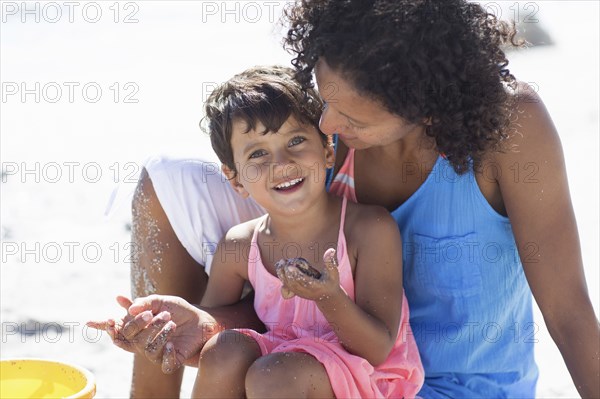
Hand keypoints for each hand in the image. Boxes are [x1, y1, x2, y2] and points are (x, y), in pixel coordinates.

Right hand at [87, 295, 207, 373]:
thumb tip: (128, 309)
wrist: (201, 320)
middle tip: (153, 314)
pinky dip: (167, 353)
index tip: (102, 321)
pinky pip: (164, 364)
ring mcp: (155, 353)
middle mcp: (143, 342)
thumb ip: (145, 303)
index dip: (107, 328)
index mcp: (138, 327)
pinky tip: (172, 344)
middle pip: (130, 338)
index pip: (117, 330)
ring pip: (147, 349)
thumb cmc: (179, 311)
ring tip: (171, 322)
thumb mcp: (162, 301)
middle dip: (140, 324)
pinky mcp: (170, 361)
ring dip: (158, 333)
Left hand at [276, 248, 341, 301]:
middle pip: (294, 284)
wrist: (327, 296)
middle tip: (283, 261)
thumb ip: (330, 262)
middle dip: (287, 273)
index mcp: (317, 287)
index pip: (305, 282)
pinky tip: (280, 268)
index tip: (290, 265)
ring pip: (288, 285)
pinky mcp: (296, 293)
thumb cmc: (331, 282)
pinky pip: (286, 288)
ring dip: (282, 274)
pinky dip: (282, 278)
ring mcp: (300, 293)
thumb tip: (330, 250)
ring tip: (280, 262)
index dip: (297, 274)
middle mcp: (307, 292)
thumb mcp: (333, 273)